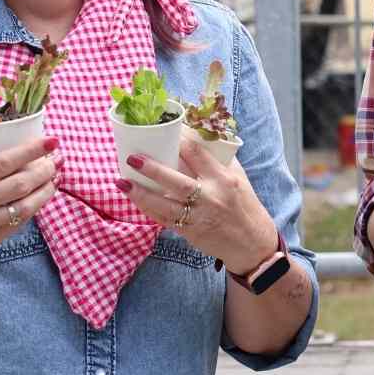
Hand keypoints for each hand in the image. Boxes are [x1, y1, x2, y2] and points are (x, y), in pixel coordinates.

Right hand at [0, 136, 57, 271]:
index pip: (4, 161)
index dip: (31, 150)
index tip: (51, 140)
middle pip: (21, 182)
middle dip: (45, 169)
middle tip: (57, 159)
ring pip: (26, 204)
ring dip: (46, 189)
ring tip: (55, 176)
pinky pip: (21, 220)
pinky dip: (35, 207)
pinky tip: (42, 196)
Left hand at [117, 138, 275, 274]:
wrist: (251, 243)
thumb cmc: (244, 205)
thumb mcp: (238, 178)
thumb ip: (218, 160)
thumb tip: (195, 138)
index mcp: (223, 178)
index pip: (197, 154)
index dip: (178, 140)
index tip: (162, 131)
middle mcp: (210, 197)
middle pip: (176, 181)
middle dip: (152, 169)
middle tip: (133, 158)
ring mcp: (198, 216)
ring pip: (164, 204)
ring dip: (141, 193)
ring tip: (122, 182)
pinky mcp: (189, 232)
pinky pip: (163, 219)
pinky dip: (147, 209)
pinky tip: (134, 199)